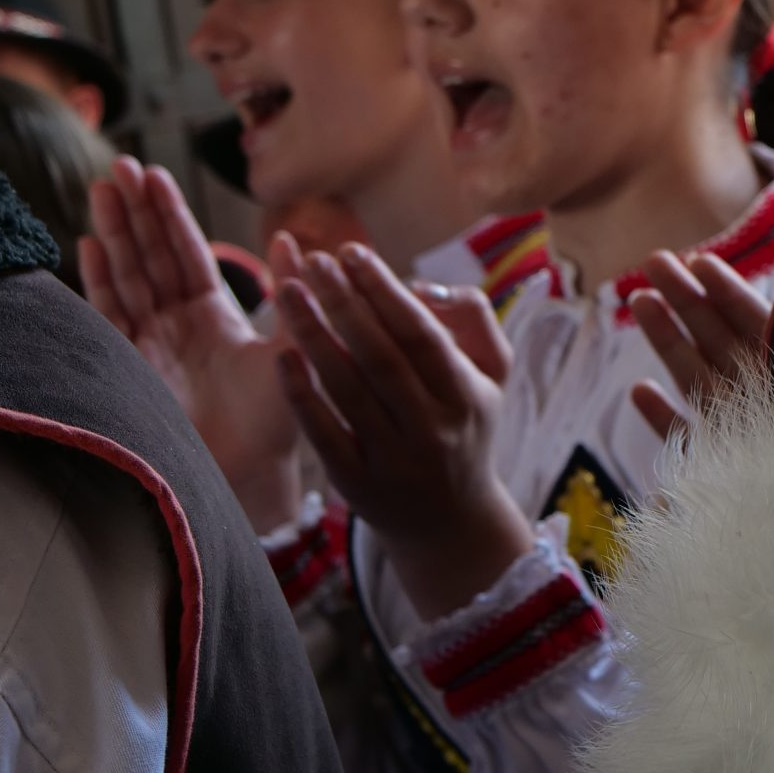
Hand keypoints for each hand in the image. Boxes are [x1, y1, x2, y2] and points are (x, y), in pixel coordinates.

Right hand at [83, 157, 301, 531]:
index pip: (186, 252)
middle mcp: (175, 324)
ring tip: (103, 188)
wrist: (249, 476)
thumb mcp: (293, 350)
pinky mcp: (128, 367)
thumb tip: (300, 242)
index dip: (169, 214)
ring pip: (126, 276)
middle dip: (134, 211)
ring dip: (114, 233)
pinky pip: (110, 315)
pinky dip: (99, 280)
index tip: (154, 173)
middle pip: (149, 255)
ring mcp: (148, 343)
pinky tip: (90, 243)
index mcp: (213, 314)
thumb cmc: (276, 421)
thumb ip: (295, 300)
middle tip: (119, 165)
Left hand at [274, 244, 530, 619]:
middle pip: (380, 356)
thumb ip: (472, 317)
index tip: (350, 250)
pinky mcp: (355, 484)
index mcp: (466, 396)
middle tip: (313, 260)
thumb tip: (421, 286)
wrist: (451, 522)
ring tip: (286, 291)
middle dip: (343, 302)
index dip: (383, 289)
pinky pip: (322, 432)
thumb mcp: (492, 374)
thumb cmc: (464, 426)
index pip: (420, 333)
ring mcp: (392, 460)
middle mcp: (431, 429)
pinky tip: (281, 356)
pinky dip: (301, 393)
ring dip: (312, 335)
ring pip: (346, 389)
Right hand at [629, 251, 773, 444]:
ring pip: (697, 378)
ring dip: (667, 339)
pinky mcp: (718, 466)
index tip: (698, 261)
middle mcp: (765, 393)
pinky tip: (639, 389)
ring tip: (640, 298)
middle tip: (653, 260)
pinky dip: (662, 417)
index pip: (756, 322)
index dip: (727, 291)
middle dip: (687, 298)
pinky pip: (686, 440)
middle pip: (719, 339)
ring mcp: (739, 430)